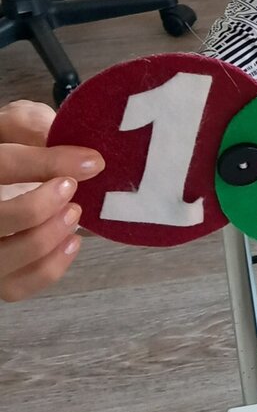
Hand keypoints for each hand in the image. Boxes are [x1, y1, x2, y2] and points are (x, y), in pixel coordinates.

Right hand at [0, 100, 104, 301]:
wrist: (11, 171)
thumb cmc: (16, 142)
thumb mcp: (20, 124)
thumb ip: (38, 129)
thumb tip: (79, 158)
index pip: (1, 167)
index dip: (45, 164)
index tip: (92, 162)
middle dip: (38, 208)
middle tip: (70, 190)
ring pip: (3, 258)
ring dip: (45, 238)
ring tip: (73, 213)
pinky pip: (16, 287)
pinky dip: (50, 267)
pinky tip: (71, 241)